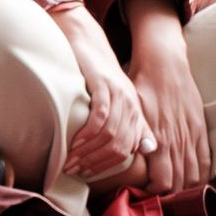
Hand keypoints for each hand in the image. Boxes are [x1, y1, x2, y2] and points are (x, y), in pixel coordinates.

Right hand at [52, 2, 155, 182]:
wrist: (86, 42)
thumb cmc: (95, 75)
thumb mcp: (115, 102)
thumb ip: (129, 125)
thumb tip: (145, 150)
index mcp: (135, 113)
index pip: (127, 151)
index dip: (106, 166)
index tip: (86, 173)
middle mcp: (131, 106)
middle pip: (119, 147)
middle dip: (95, 163)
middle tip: (73, 170)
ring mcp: (120, 95)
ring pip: (109, 136)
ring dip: (88, 152)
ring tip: (70, 160)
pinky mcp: (105, 86)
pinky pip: (100, 118)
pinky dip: (87, 134)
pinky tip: (74, 142)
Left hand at [120, 0, 210, 194]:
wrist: (164, 62)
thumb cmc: (141, 85)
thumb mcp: (132, 112)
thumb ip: (135, 138)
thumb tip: (131, 163)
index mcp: (157, 139)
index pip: (163, 182)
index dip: (155, 193)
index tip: (145, 192)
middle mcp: (176, 141)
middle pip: (180, 184)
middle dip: (169, 195)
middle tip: (159, 196)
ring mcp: (191, 136)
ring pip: (195, 176)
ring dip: (186, 188)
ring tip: (174, 192)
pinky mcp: (200, 128)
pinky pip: (206, 160)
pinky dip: (202, 175)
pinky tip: (194, 182)